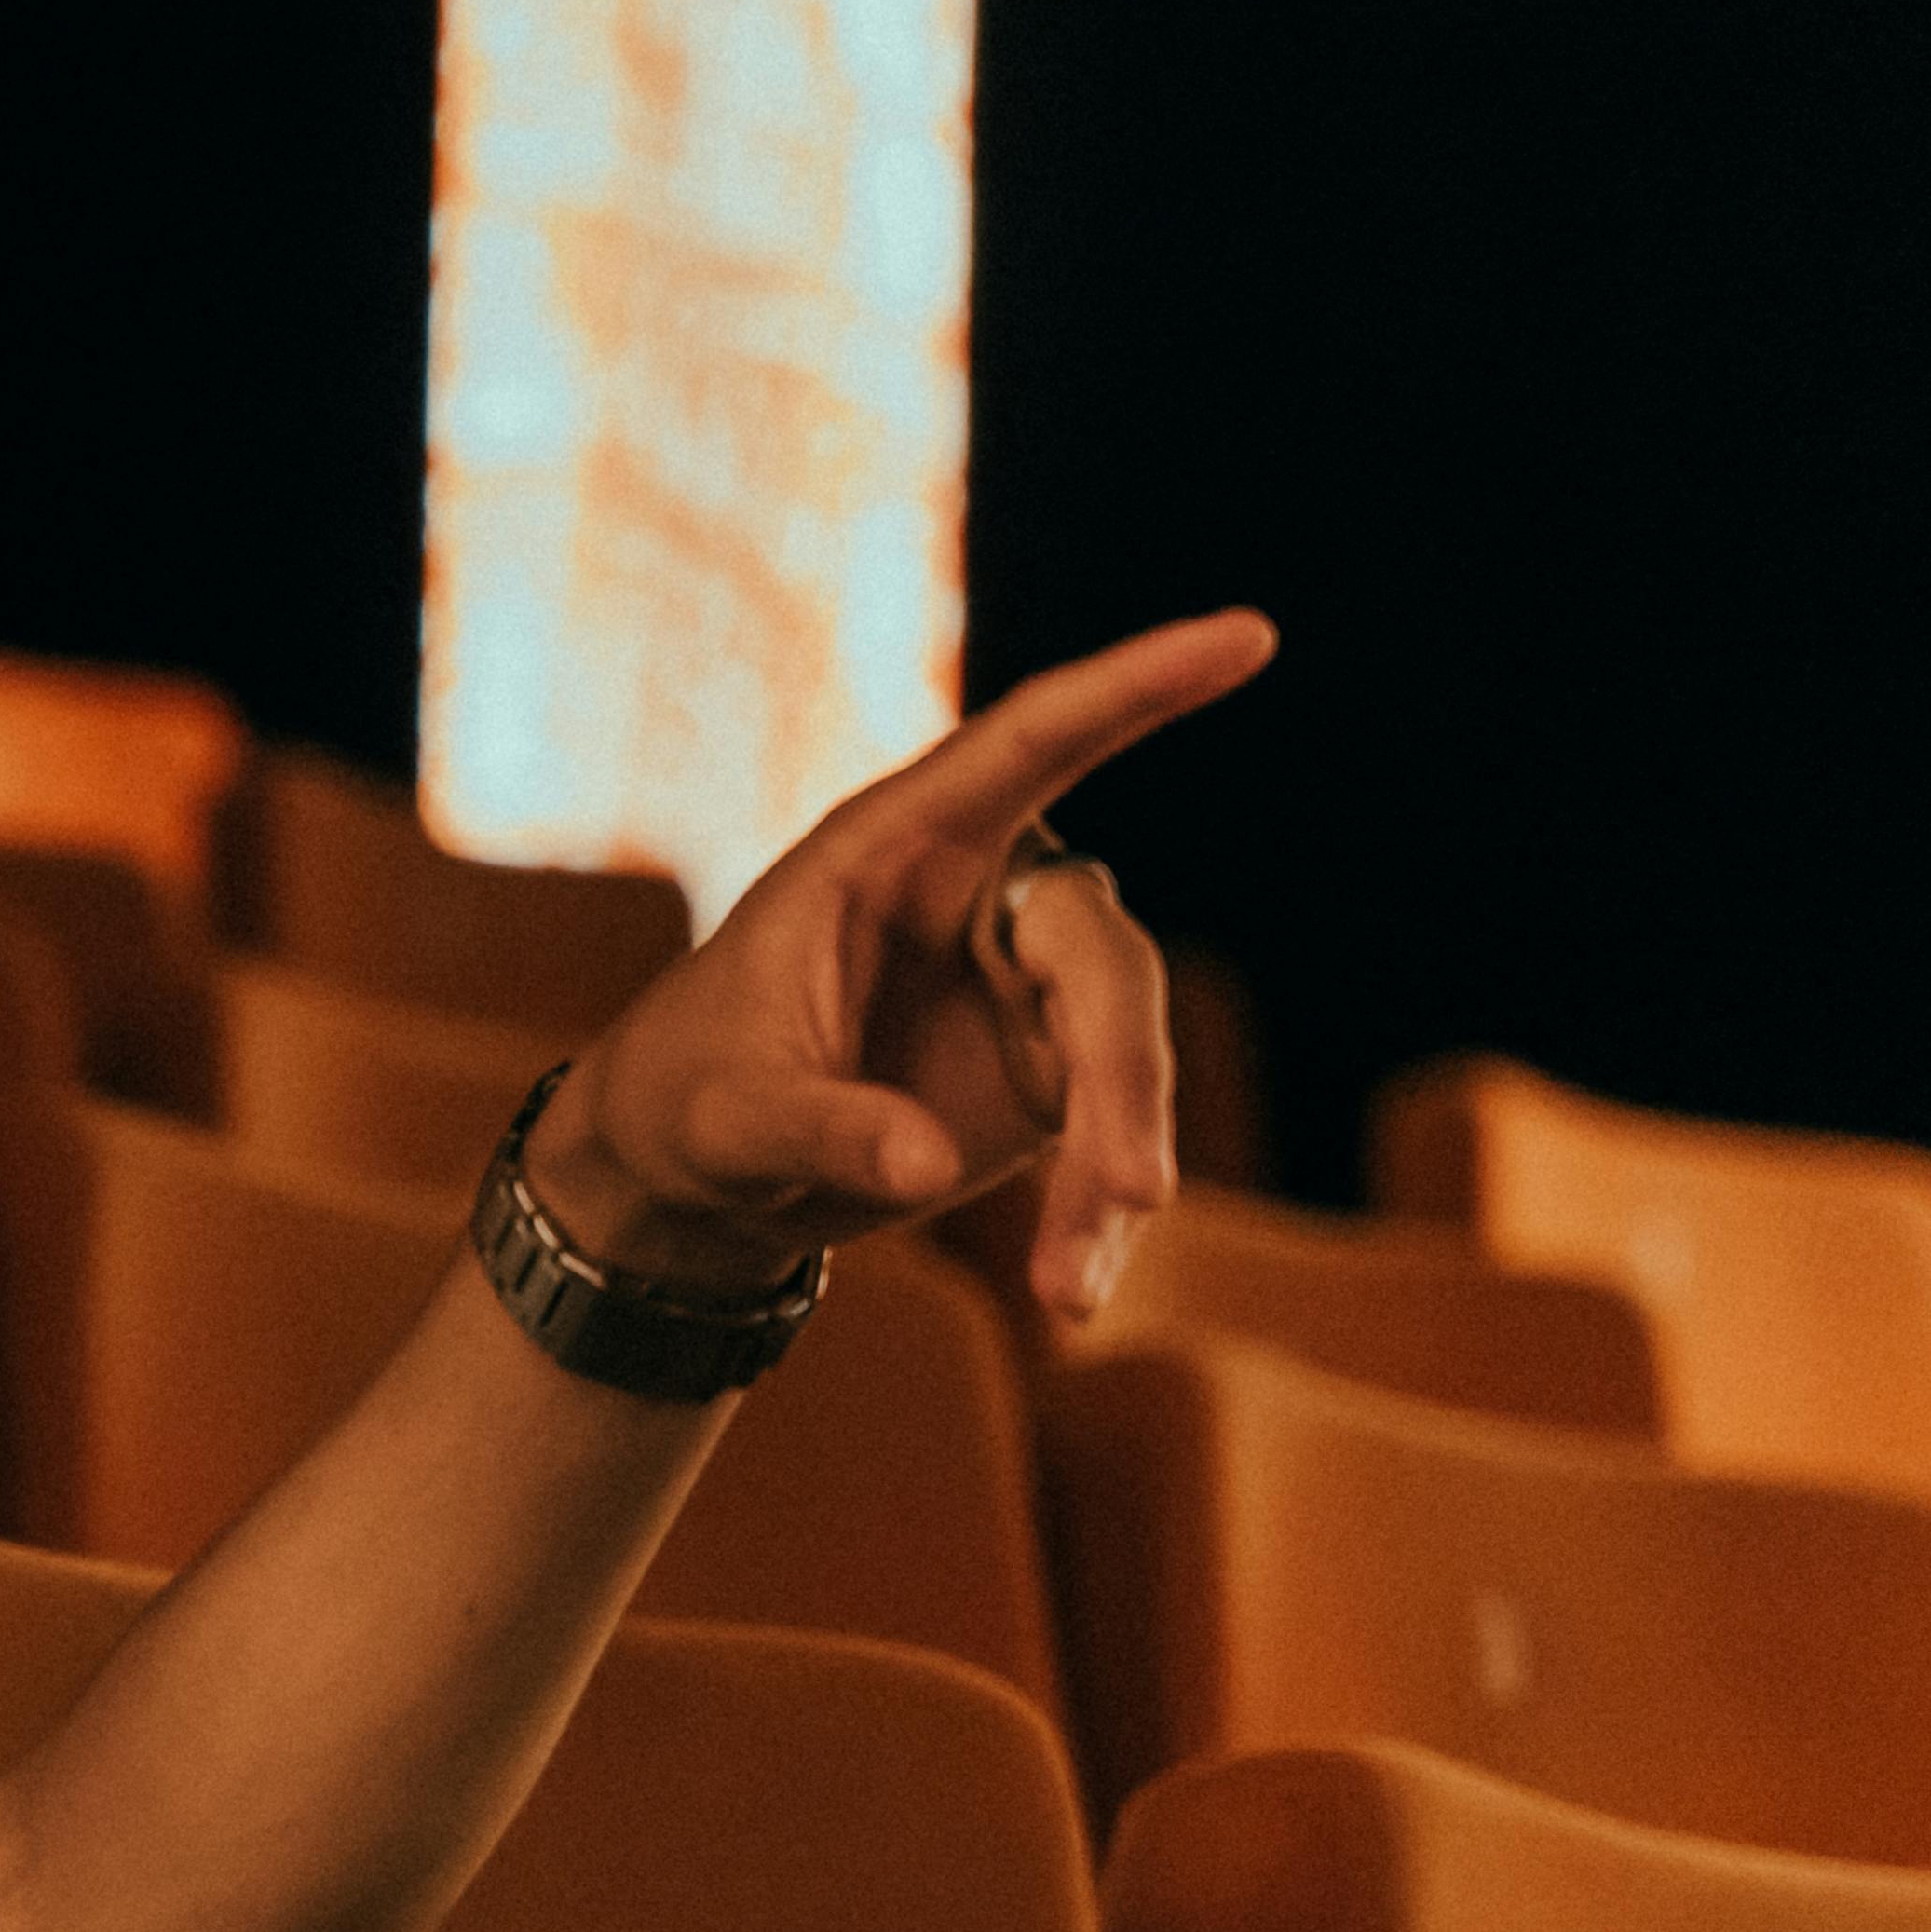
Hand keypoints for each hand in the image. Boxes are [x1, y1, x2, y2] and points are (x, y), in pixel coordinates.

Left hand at [530, 612, 1279, 1320]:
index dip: (1135, 686)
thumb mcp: (721, 1118)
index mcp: (890, 848)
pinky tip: (1072, 1297)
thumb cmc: (683, 1104)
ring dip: (1114, 1166)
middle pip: (1099, 954)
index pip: (1030, 742)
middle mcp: (977, 896)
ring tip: (1072, 1286)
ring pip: (1124, 1051)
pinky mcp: (1049, 1069)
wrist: (690, 1182)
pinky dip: (1094, 1216)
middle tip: (1128, 1194)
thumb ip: (815, 1128)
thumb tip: (927, 1166)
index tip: (1247, 634)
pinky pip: (1108, 1131)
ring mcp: (1025, 983)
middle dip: (1122, 1078)